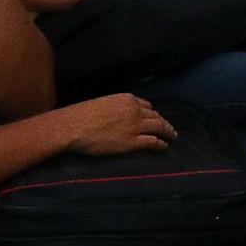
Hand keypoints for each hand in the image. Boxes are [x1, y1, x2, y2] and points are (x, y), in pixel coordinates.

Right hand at [58, 94, 176, 154]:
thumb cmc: (80, 116)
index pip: (146, 105)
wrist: (72, 126)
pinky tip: (164, 146)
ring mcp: (135, 126)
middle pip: (155, 116)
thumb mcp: (102, 104)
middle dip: (163, 122)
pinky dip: (161, 144)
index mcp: (127, 99)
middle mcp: (135, 110)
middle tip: (169, 127)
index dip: (153, 113)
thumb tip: (115, 116)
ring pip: (158, 127)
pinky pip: (152, 142)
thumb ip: (114, 108)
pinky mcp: (131, 141)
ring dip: (167, 131)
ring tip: (172, 136)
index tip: (156, 117)